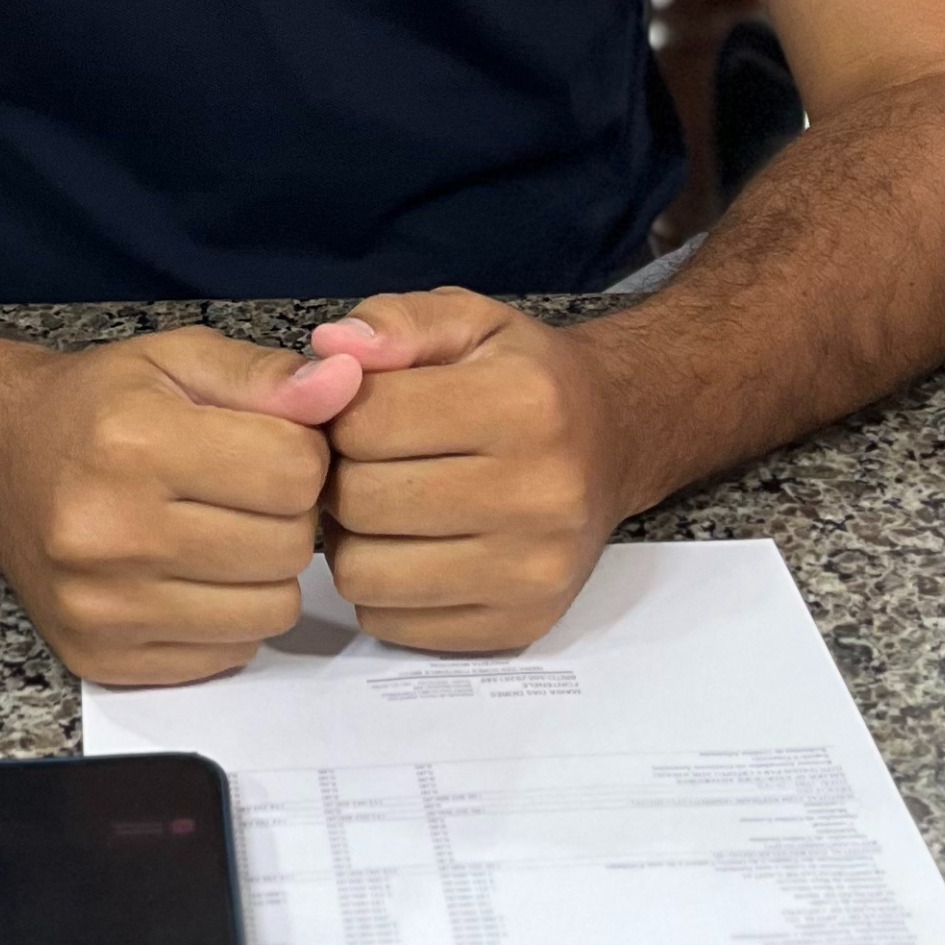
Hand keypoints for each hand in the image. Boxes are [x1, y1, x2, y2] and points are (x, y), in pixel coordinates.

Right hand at [0, 328, 364, 687]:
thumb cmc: (96, 408)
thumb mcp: (178, 360)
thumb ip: (267, 375)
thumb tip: (347, 384)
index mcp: (135, 442)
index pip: (295, 471)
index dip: (302, 453)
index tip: (269, 444)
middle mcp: (111, 532)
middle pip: (288, 546)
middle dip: (287, 515)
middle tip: (243, 491)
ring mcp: (103, 606)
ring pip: (269, 611)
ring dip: (265, 573)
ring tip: (222, 532)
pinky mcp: (101, 657)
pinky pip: (227, 654)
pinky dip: (228, 618)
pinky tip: (192, 575)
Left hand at [312, 292, 635, 653]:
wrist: (614, 441)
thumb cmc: (527, 379)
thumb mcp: (469, 320)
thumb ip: (395, 321)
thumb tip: (330, 346)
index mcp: (522, 404)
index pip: (364, 423)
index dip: (340, 413)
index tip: (363, 411)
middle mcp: (539, 493)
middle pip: (358, 502)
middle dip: (342, 477)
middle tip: (369, 463)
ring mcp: (533, 570)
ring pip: (363, 574)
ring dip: (353, 541)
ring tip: (386, 507)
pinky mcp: (520, 624)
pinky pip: (390, 624)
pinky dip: (382, 590)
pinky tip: (412, 550)